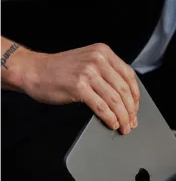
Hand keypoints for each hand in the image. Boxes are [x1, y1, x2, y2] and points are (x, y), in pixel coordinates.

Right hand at [20, 43, 139, 134]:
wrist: (34, 70)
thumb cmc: (60, 70)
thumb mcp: (87, 62)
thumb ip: (106, 73)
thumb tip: (125, 97)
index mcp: (103, 52)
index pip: (129, 76)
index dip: (135, 96)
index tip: (136, 109)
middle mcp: (97, 59)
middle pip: (123, 90)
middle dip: (131, 110)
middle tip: (132, 123)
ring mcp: (88, 72)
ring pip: (115, 100)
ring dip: (122, 117)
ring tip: (124, 127)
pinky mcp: (79, 86)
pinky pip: (101, 106)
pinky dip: (110, 118)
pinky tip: (113, 124)